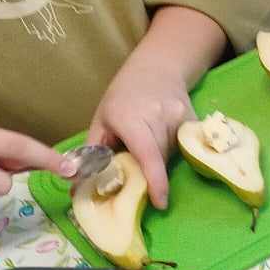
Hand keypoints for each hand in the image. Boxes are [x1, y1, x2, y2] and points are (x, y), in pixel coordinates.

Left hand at [90, 49, 194, 209]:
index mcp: (130, 119)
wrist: (158, 67)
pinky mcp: (191, 119)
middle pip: (159, 159)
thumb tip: (77, 184)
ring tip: (149, 146)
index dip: (155, 181)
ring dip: (160, 160)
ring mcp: (178, 117)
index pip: (147, 155)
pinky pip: (182, 145)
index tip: (159, 203)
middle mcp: (157, 117)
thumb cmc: (123, 96)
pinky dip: (173, 149)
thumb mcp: (102, 119)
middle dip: (150, 173)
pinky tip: (164, 137)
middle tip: (141, 177)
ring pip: (172, 154)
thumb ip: (93, 151)